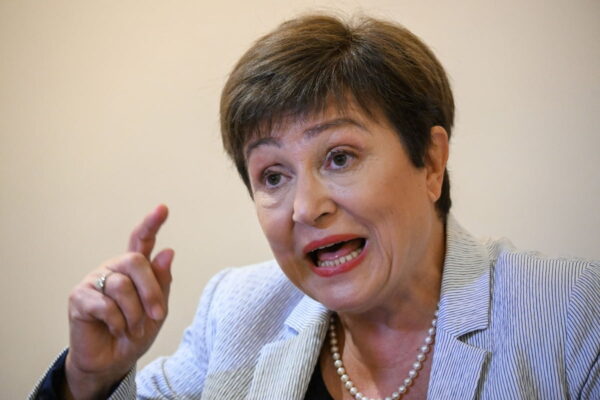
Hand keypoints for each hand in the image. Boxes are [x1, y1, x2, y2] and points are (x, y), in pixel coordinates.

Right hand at [64, 205, 173, 398]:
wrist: (112, 361)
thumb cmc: (135, 332)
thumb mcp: (157, 310)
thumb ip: (161, 282)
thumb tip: (167, 251)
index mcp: (134, 269)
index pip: (142, 240)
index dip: (152, 224)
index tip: (163, 208)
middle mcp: (114, 269)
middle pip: (135, 261)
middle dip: (151, 291)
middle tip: (157, 315)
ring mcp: (95, 280)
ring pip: (122, 286)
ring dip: (134, 314)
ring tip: (133, 328)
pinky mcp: (79, 297)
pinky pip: (105, 305)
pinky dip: (117, 322)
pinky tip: (116, 329)